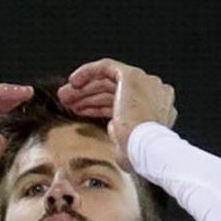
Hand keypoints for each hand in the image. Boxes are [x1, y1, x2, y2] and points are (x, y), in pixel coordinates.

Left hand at [56, 59, 176, 170]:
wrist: (144, 147)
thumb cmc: (137, 153)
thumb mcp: (126, 144)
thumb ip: (121, 132)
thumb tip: (112, 125)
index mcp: (156, 109)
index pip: (122, 102)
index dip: (97, 106)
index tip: (79, 110)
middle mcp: (153, 92)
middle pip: (113, 90)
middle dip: (88, 96)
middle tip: (68, 101)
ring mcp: (144, 82)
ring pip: (108, 80)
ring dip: (84, 89)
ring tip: (64, 97)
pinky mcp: (132, 76)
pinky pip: (106, 67)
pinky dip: (88, 71)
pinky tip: (73, 82)